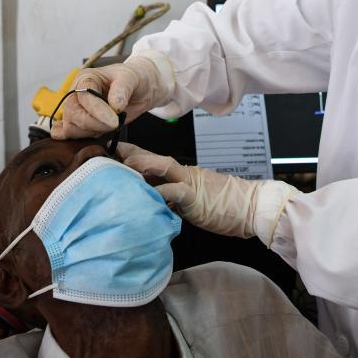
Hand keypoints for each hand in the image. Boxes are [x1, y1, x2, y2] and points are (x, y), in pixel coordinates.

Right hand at [51, 56, 168, 139]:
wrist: (138, 89)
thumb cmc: (132, 79)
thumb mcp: (131, 78)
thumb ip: (122, 89)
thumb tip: (115, 106)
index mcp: (85, 78)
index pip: (84, 97)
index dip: (98, 111)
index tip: (114, 121)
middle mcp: (76, 94)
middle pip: (73, 115)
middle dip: (95, 124)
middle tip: (116, 124)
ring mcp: (77, 110)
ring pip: (71, 128)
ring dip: (92, 131)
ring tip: (112, 124)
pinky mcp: (81, 124)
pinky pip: (72, 136)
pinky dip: (81, 139)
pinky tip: (97, 135)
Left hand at [118, 146, 299, 243]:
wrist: (253, 207)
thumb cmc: (226, 206)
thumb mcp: (193, 200)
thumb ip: (174, 198)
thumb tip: (154, 203)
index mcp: (182, 173)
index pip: (153, 160)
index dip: (131, 154)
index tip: (110, 151)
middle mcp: (183, 173)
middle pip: (152, 158)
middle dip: (128, 156)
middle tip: (105, 155)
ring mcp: (190, 182)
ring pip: (161, 166)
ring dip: (139, 166)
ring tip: (119, 169)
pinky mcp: (196, 197)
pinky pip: (175, 190)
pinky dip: (159, 191)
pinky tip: (146, 195)